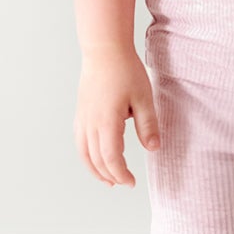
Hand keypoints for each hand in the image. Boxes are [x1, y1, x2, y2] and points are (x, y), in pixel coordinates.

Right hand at [75, 44, 159, 187]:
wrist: (104, 50)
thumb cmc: (125, 70)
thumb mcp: (144, 98)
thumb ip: (148, 125)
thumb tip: (154, 149)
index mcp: (107, 122)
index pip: (111, 159)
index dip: (121, 174)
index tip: (131, 182)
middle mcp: (90, 123)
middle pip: (96, 160)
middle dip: (110, 175)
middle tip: (125, 183)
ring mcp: (83, 118)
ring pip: (84, 153)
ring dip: (95, 170)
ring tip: (108, 180)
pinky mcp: (81, 113)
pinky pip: (80, 142)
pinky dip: (87, 156)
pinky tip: (96, 158)